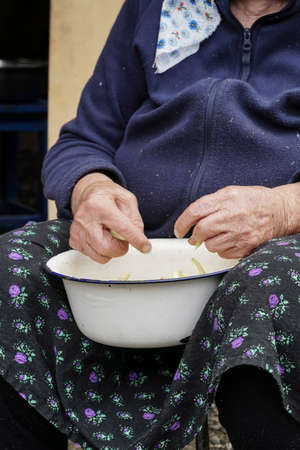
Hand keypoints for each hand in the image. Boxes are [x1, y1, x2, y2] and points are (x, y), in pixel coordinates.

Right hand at [70, 173, 150, 262]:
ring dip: (111, 250)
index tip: (146, 247)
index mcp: (99, 205)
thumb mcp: (127, 199)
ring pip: (100, 256)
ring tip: (111, 236)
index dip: (136, 239)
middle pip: (107, 247)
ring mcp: (77, 230)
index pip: (121, 227)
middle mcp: (85, 218)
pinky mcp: (74, 240)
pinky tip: (101, 237)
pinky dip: (101, 251)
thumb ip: (135, 218)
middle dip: (120, 248)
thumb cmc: (107, 196)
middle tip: (123, 239)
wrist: (88, 193)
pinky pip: (92, 256)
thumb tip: (138, 237)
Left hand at [174, 185, 288, 258]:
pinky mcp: (246, 246)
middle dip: (194, 236)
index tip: (178, 230)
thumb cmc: (253, 200)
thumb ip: (210, 203)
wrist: (279, 211)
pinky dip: (222, 249)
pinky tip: (229, 240)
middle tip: (194, 237)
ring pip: (211, 246)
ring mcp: (240, 233)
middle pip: (201, 231)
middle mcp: (232, 216)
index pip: (195, 211)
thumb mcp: (230, 192)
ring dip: (209, 243)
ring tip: (219, 235)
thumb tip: (190, 219)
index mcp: (226, 199)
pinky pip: (223, 254)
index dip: (182, 223)